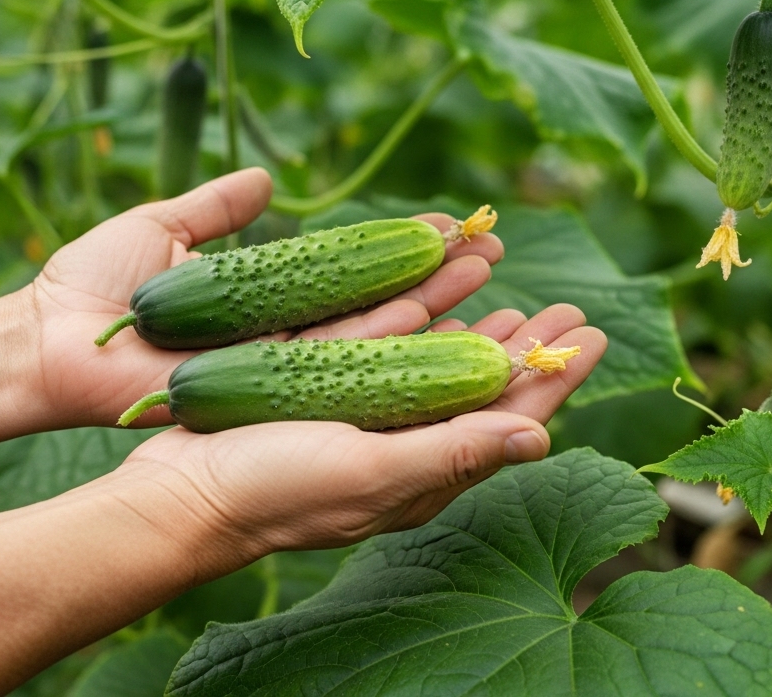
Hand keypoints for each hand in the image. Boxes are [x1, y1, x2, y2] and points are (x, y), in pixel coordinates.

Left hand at [14, 168, 504, 427]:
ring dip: (434, 309)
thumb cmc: (89, 288)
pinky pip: (341, 372)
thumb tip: (266, 181)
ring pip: (372, 338)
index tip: (454, 224)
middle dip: (439, 279)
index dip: (403, 251)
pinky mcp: (267, 398)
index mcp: (263, 301)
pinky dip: (392, 349)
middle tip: (494, 249)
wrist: (46, 346)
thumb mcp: (162, 229)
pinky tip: (444, 324)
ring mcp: (278, 373)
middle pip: (377, 305)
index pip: (350, 270)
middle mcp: (283, 340)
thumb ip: (216, 206)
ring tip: (489, 278)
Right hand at [112, 304, 604, 571]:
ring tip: (504, 275)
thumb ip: (455, 453)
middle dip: (524, 346)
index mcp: (425, 471)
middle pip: (479, 385)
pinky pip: (375, 339)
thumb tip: (542, 436)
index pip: (508, 420)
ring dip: (469, 316)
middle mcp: (400, 441)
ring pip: (430, 355)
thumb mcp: (371, 474)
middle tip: (566, 306)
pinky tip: (430, 288)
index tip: (591, 334)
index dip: (553, 378)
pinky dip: (407, 309)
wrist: (180, 494)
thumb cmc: (276, 496)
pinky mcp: (319, 387)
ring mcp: (359, 412)